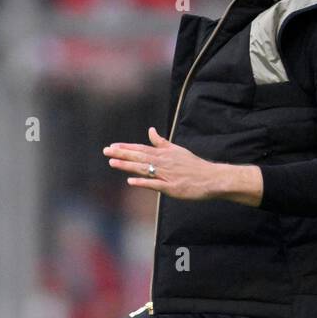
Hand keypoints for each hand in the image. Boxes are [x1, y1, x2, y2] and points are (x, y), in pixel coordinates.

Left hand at [103, 126, 262, 205]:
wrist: (210, 178)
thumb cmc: (193, 165)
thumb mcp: (177, 150)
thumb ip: (161, 142)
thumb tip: (151, 130)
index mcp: (163, 154)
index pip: (141, 149)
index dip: (126, 148)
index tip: (112, 146)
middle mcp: (163, 162)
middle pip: (139, 157)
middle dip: (122, 154)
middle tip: (106, 151)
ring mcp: (166, 175)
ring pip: (144, 168)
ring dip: (128, 166)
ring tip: (113, 163)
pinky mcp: (171, 187)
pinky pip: (154, 184)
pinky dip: (142, 182)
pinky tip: (131, 181)